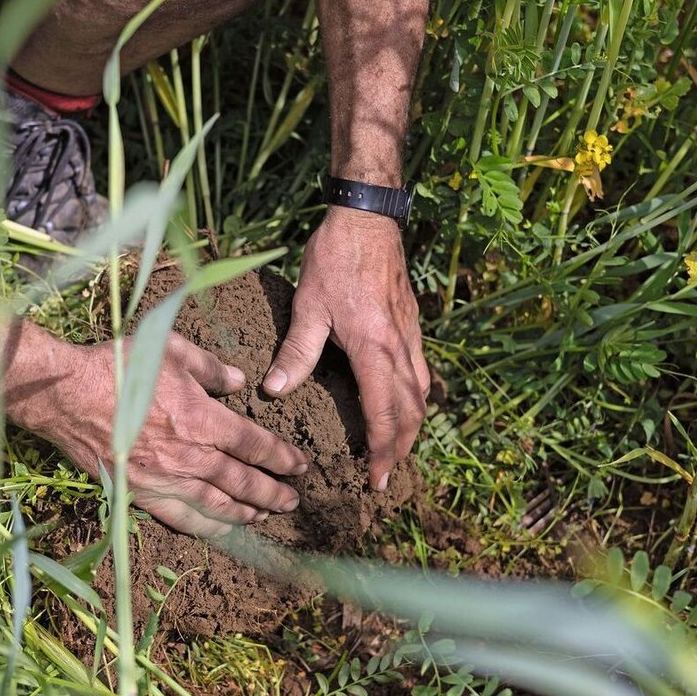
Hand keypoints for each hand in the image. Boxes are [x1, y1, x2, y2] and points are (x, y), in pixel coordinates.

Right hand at [28, 334, 309, 536]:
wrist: (65, 395)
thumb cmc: (118, 366)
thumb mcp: (171, 349)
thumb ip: (209, 368)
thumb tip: (238, 382)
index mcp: (200, 419)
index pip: (253, 444)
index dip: (281, 457)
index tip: (300, 465)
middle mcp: (188, 455)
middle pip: (241, 481)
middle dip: (271, 492)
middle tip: (292, 501)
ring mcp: (164, 479)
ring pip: (215, 505)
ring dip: (245, 513)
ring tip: (264, 517)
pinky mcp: (140, 493)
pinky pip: (181, 517)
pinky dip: (207, 527)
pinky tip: (221, 531)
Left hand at [264, 206, 429, 490]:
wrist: (369, 216)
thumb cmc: (336, 258)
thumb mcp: (309, 305)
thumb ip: (296, 351)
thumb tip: (275, 392)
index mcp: (375, 349)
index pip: (385, 414)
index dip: (383, 451)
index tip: (376, 478)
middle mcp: (400, 347)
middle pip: (412, 411)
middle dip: (401, 448)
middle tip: (386, 474)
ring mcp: (411, 335)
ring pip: (422, 393)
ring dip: (412, 425)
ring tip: (396, 448)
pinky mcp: (412, 323)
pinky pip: (420, 371)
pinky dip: (415, 398)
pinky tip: (402, 402)